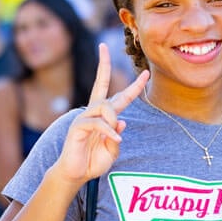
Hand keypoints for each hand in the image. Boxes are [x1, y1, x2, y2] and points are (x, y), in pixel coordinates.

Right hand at [55, 44, 149, 185]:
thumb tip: (121, 122)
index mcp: (106, 117)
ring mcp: (84, 117)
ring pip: (104, 107)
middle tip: (103, 46)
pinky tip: (115, 140)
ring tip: (114, 137)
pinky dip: (108, 131)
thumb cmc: (93, 162)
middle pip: (100, 83)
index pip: (121, 97)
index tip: (146, 73)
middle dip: (103, 64)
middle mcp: (94, 112)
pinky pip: (97, 123)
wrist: (76, 174)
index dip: (134, 86)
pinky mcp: (77, 126)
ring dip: (112, 120)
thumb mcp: (112, 151)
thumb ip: (117, 138)